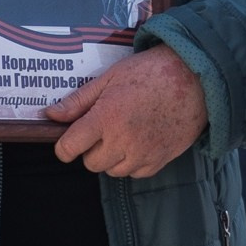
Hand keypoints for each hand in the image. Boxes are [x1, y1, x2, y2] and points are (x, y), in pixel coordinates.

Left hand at [44, 42, 208, 177]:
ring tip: (123, 133)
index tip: (68, 140)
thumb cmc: (149, 73)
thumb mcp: (109, 78)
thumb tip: (50, 114)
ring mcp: (143, 154)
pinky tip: (139, 140)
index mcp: (106, 117)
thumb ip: (79, 100)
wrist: (194, 78)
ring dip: (111, 157)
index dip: (64, 146)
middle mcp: (123, 141)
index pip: (69, 147)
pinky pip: (135, 173)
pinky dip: (132, 162)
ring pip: (112, 170)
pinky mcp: (160, 161)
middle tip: (103, 128)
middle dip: (91, 148)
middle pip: (91, 163)